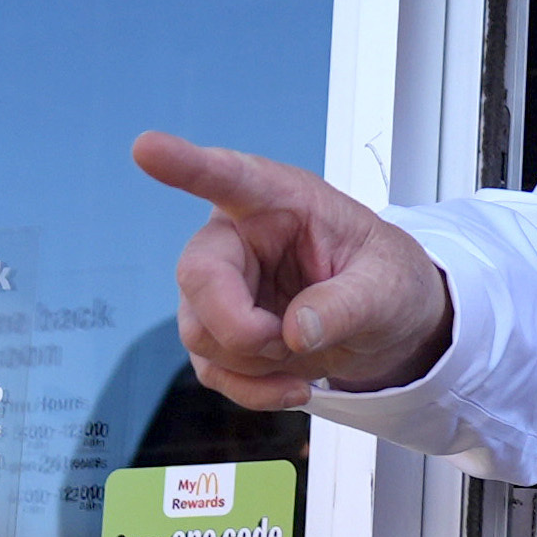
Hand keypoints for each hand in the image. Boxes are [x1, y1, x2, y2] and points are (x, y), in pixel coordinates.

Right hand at [133, 132, 452, 405]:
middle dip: (242, 327)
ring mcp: (222, 287)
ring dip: (256, 360)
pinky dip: (253, 389)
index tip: (148, 147)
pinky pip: (212, 368)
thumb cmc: (387, 281)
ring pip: (200, 332)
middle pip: (198, 278)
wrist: (389, 324)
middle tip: (290, 341)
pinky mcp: (220, 331)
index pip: (228, 178)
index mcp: (279, 201)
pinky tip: (295, 386)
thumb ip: (347, 304)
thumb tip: (294, 333)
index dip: (186, 165)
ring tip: (307, 351)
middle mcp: (237, 238)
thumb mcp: (389, 288)